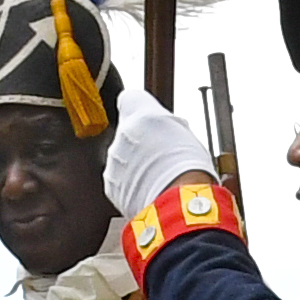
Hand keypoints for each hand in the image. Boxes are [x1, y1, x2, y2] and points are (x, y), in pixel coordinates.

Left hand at [101, 102, 213, 216]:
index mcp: (142, 114)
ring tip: (158, 175)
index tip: (149, 116)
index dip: (140, 108)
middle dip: (140, 142)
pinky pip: (119, 180)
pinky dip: (131, 185)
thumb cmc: (188, 168)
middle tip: (162, 154)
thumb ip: (168, 125)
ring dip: (135, 164)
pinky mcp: (111, 185)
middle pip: (126, 131)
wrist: (178, 202)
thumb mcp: (186, 133)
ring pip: (122, 157)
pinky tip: (150, 189)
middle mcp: (122, 134)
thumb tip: (168, 127)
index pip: (130, 97)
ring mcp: (114, 161)